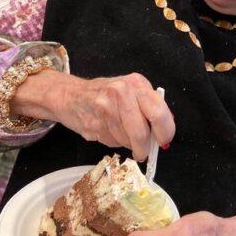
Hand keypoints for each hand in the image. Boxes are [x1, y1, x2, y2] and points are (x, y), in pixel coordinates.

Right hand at [12, 69, 174, 159]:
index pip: (159, 112)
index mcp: (137, 83)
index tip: (164, 141)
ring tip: (119, 133)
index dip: (165, 132)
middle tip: (144, 152)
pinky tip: (106, 130)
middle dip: (145, 147)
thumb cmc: (105, 95)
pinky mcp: (94, 122)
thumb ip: (148, 108)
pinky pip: (112, 142)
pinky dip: (113, 142)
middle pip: (142, 131)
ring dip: (127, 144)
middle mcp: (122, 91)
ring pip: (127, 139)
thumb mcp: (130, 91)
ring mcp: (106, 107)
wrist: (70, 95)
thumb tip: (163, 134)